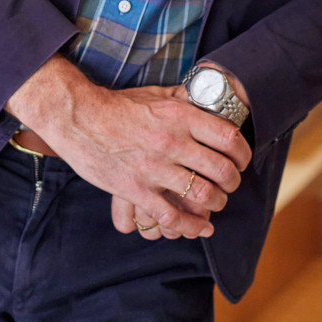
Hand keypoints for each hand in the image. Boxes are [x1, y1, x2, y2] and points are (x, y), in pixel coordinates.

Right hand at [7, 58, 250, 239]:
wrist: (78, 117)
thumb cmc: (117, 105)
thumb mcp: (155, 94)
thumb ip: (182, 98)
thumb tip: (205, 96)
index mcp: (178, 115)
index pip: (228, 137)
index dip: (243, 153)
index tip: (242, 160)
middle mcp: (171, 141)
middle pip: (221, 169)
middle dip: (233, 182)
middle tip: (231, 185)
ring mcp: (153, 168)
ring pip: (202, 195)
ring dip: (216, 203)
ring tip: (216, 203)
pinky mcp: (135, 189)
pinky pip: (171, 216)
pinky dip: (191, 226)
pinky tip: (200, 228)